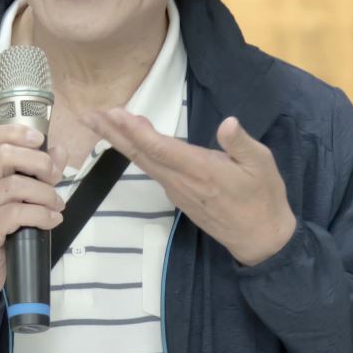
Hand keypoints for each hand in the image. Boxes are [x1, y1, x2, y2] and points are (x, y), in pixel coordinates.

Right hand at [0, 125, 65, 298]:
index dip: (16, 131)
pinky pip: (17, 214)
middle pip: (5, 155)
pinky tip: (52, 221)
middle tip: (55, 177)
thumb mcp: (12, 198)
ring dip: (45, 194)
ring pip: (15, 185)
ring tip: (56, 205)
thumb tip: (58, 151)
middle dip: (38, 162)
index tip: (39, 139)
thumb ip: (34, 172)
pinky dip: (42, 215)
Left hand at [80, 108, 295, 266]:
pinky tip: (131, 141)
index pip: (160, 148)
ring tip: (101, 123)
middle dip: (114, 133)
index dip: (135, 130)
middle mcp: (182, 181)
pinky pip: (152, 170)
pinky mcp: (179, 196)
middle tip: (88, 114)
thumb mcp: (262, 165)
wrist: (261, 239)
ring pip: (143, 163)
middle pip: (141, 154)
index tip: (114, 113)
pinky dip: (137, 152)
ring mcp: (178, 191)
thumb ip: (241, 143)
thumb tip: (228, 123)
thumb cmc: (264, 198)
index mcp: (201, 170)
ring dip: (120, 142)